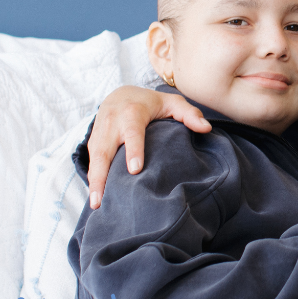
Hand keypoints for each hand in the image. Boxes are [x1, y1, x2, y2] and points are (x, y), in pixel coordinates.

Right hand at [86, 85, 211, 208]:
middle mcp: (112, 121)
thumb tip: (206, 128)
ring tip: (96, 205)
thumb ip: (189, 114)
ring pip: (95, 158)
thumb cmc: (151, 103)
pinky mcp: (93, 140)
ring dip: (94, 181)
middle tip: (102, 199)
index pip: (133, 133)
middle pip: (104, 150)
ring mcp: (99, 131)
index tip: (135, 170)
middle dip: (102, 175)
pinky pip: (91, 160)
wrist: (120, 94)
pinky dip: (92, 178)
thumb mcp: (172, 103)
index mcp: (133, 112)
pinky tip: (96, 197)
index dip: (133, 150)